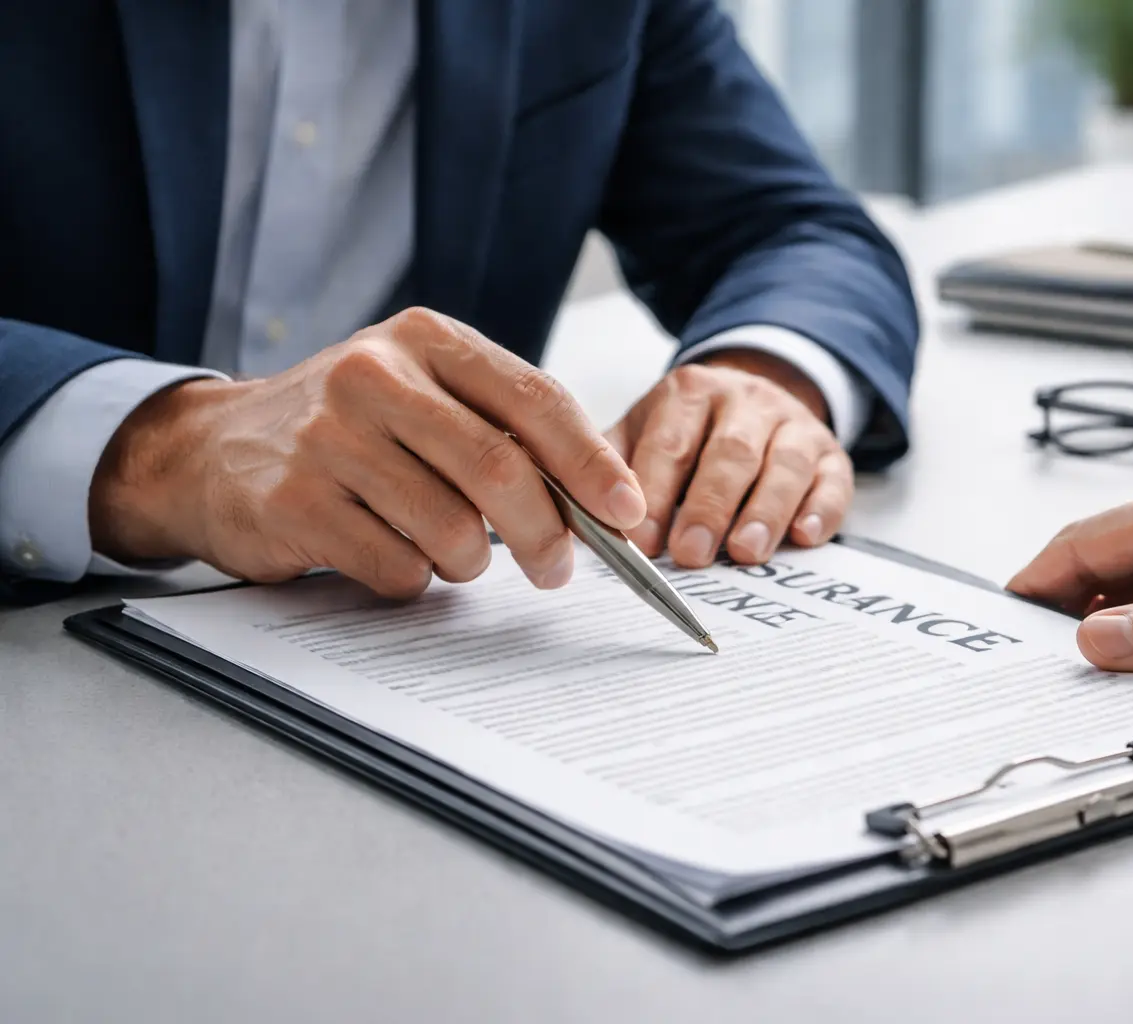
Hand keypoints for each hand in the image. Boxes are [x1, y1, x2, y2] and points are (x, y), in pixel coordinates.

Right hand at [89, 307, 645, 597]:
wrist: (211, 449)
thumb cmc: (345, 428)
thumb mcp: (422, 395)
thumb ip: (503, 430)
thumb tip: (601, 504)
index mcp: (425, 340)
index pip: (536, 400)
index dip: (592, 463)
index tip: (627, 512)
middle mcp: (376, 376)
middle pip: (501, 470)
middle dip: (547, 534)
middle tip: (558, 569)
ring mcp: (329, 437)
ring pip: (451, 530)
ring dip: (469, 563)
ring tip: (450, 555)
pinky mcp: (294, 501)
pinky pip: (396, 566)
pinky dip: (412, 578)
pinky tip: (389, 554)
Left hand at [606, 349, 852, 567]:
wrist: (753, 394)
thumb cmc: (690, 430)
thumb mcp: (645, 429)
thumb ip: (614, 467)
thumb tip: (582, 523)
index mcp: (691, 392)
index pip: (670, 443)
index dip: (655, 492)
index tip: (641, 540)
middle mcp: (746, 401)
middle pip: (730, 453)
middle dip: (708, 507)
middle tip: (690, 553)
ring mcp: (793, 425)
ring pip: (785, 465)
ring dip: (765, 512)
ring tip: (744, 553)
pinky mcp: (831, 454)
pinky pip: (832, 481)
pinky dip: (820, 510)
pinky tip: (804, 536)